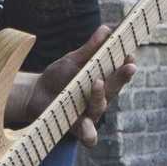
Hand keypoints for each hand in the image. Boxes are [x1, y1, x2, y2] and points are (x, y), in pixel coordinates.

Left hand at [22, 26, 136, 147]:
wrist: (35, 95)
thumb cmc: (58, 77)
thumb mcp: (72, 61)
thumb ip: (89, 49)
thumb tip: (107, 29)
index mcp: (103, 80)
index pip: (118, 72)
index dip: (126, 64)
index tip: (131, 53)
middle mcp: (100, 97)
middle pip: (114, 88)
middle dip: (122, 77)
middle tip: (130, 66)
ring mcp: (89, 113)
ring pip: (100, 106)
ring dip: (100, 95)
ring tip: (97, 82)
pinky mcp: (77, 128)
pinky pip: (88, 135)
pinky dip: (90, 135)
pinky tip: (89, 135)